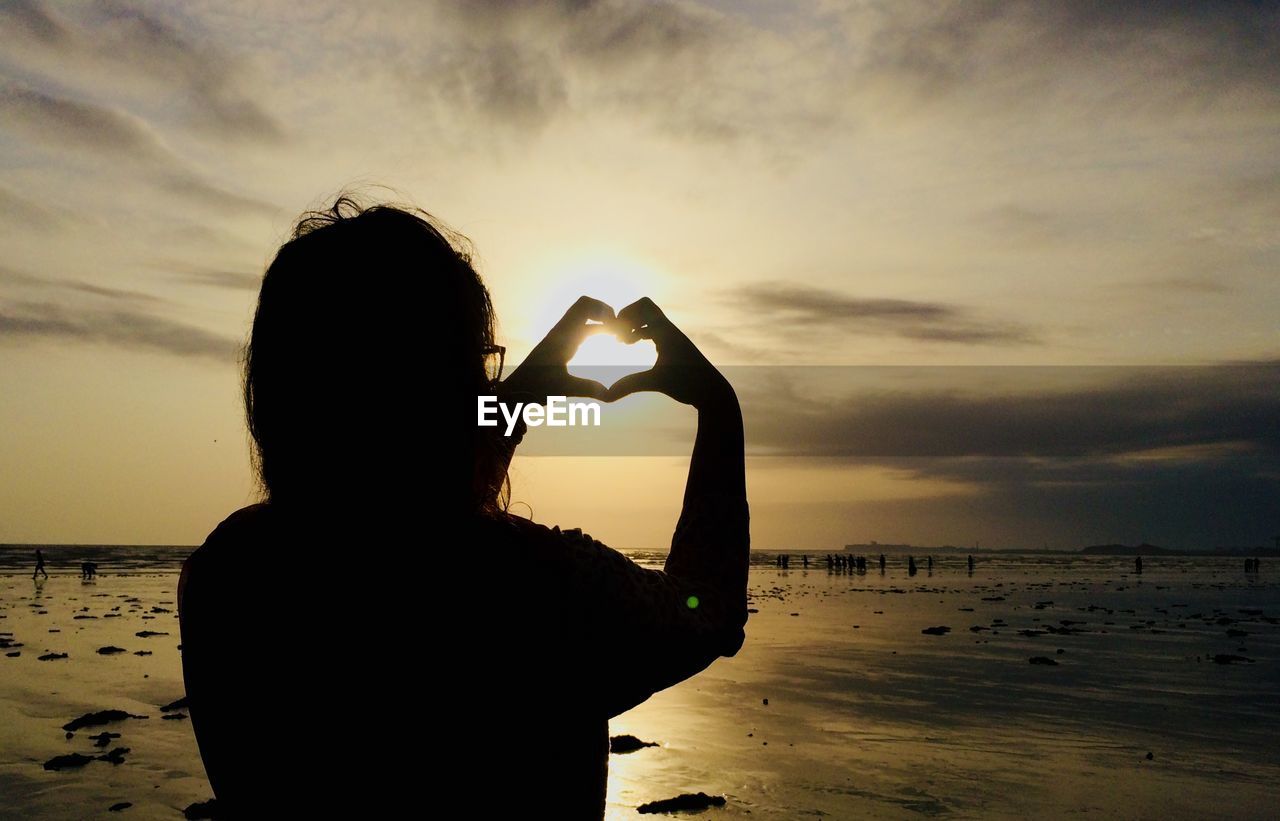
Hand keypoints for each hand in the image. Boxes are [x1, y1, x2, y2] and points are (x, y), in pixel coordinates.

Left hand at [496, 296, 614, 403]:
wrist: (516, 390)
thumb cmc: (534, 388)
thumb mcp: (562, 388)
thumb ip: (586, 388)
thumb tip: (609, 394)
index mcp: (562, 334)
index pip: (585, 306)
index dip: (606, 313)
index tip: (618, 332)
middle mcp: (561, 331)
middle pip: (586, 304)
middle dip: (605, 311)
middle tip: (620, 329)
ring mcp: (561, 336)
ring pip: (584, 315)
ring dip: (601, 320)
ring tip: (617, 336)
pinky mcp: (561, 343)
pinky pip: (581, 327)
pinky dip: (596, 329)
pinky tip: (606, 342)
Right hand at [605, 297, 734, 409]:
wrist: (713, 391)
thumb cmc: (689, 384)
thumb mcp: (656, 383)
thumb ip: (630, 386)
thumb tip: (605, 396)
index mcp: (666, 331)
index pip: (643, 305)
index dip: (625, 315)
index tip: (616, 334)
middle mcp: (670, 330)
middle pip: (644, 308)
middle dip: (627, 318)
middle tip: (617, 336)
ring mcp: (672, 337)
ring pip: (649, 319)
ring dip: (633, 326)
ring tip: (623, 343)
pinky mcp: (674, 346)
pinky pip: (654, 330)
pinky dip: (641, 333)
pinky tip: (633, 347)